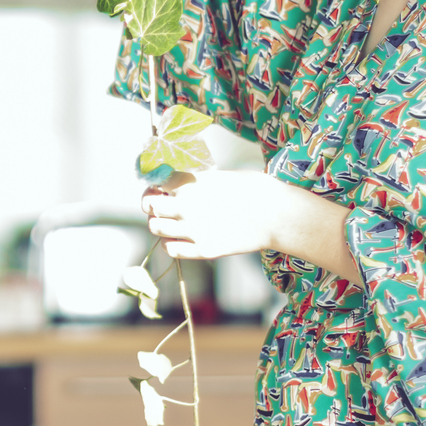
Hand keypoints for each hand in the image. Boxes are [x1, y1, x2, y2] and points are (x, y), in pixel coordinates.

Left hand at [142, 171, 362, 284]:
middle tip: (161, 206)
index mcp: (191, 182)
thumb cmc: (254, 189)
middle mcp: (186, 205)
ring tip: (172, 223)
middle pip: (149, 205)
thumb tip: (177, 183)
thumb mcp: (221, 176)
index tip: (160, 185)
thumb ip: (196, 181)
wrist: (276, 215)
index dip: (154, 182)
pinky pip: (171, 249)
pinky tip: (182, 239)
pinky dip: (172, 244)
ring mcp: (193, 229)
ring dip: (160, 224)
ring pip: (155, 228)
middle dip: (151, 204)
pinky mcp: (203, 249)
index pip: (154, 179)